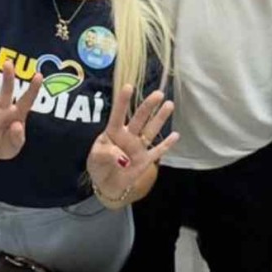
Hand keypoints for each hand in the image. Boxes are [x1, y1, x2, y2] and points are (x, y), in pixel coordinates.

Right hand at [0, 62, 43, 163]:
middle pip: (6, 93)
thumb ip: (17, 137)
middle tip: (8, 63)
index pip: (26, 101)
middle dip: (8, 79)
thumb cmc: (5, 145)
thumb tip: (17, 125)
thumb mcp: (15, 146)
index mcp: (16, 116)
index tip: (39, 75)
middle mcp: (2, 112)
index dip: (33, 89)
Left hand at [86, 84, 178, 200]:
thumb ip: (106, 155)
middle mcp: (128, 136)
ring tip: (169, 104)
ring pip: (151, 130)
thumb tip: (122, 157)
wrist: (107, 184)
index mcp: (113, 132)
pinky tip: (176, 135)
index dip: (123, 102)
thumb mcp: (95, 159)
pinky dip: (167, 144)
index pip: (118, 115)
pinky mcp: (146, 161)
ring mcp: (138, 148)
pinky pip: (158, 151)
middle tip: (158, 93)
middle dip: (148, 106)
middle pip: (139, 119)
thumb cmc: (98, 165)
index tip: (129, 86)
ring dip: (160, 119)